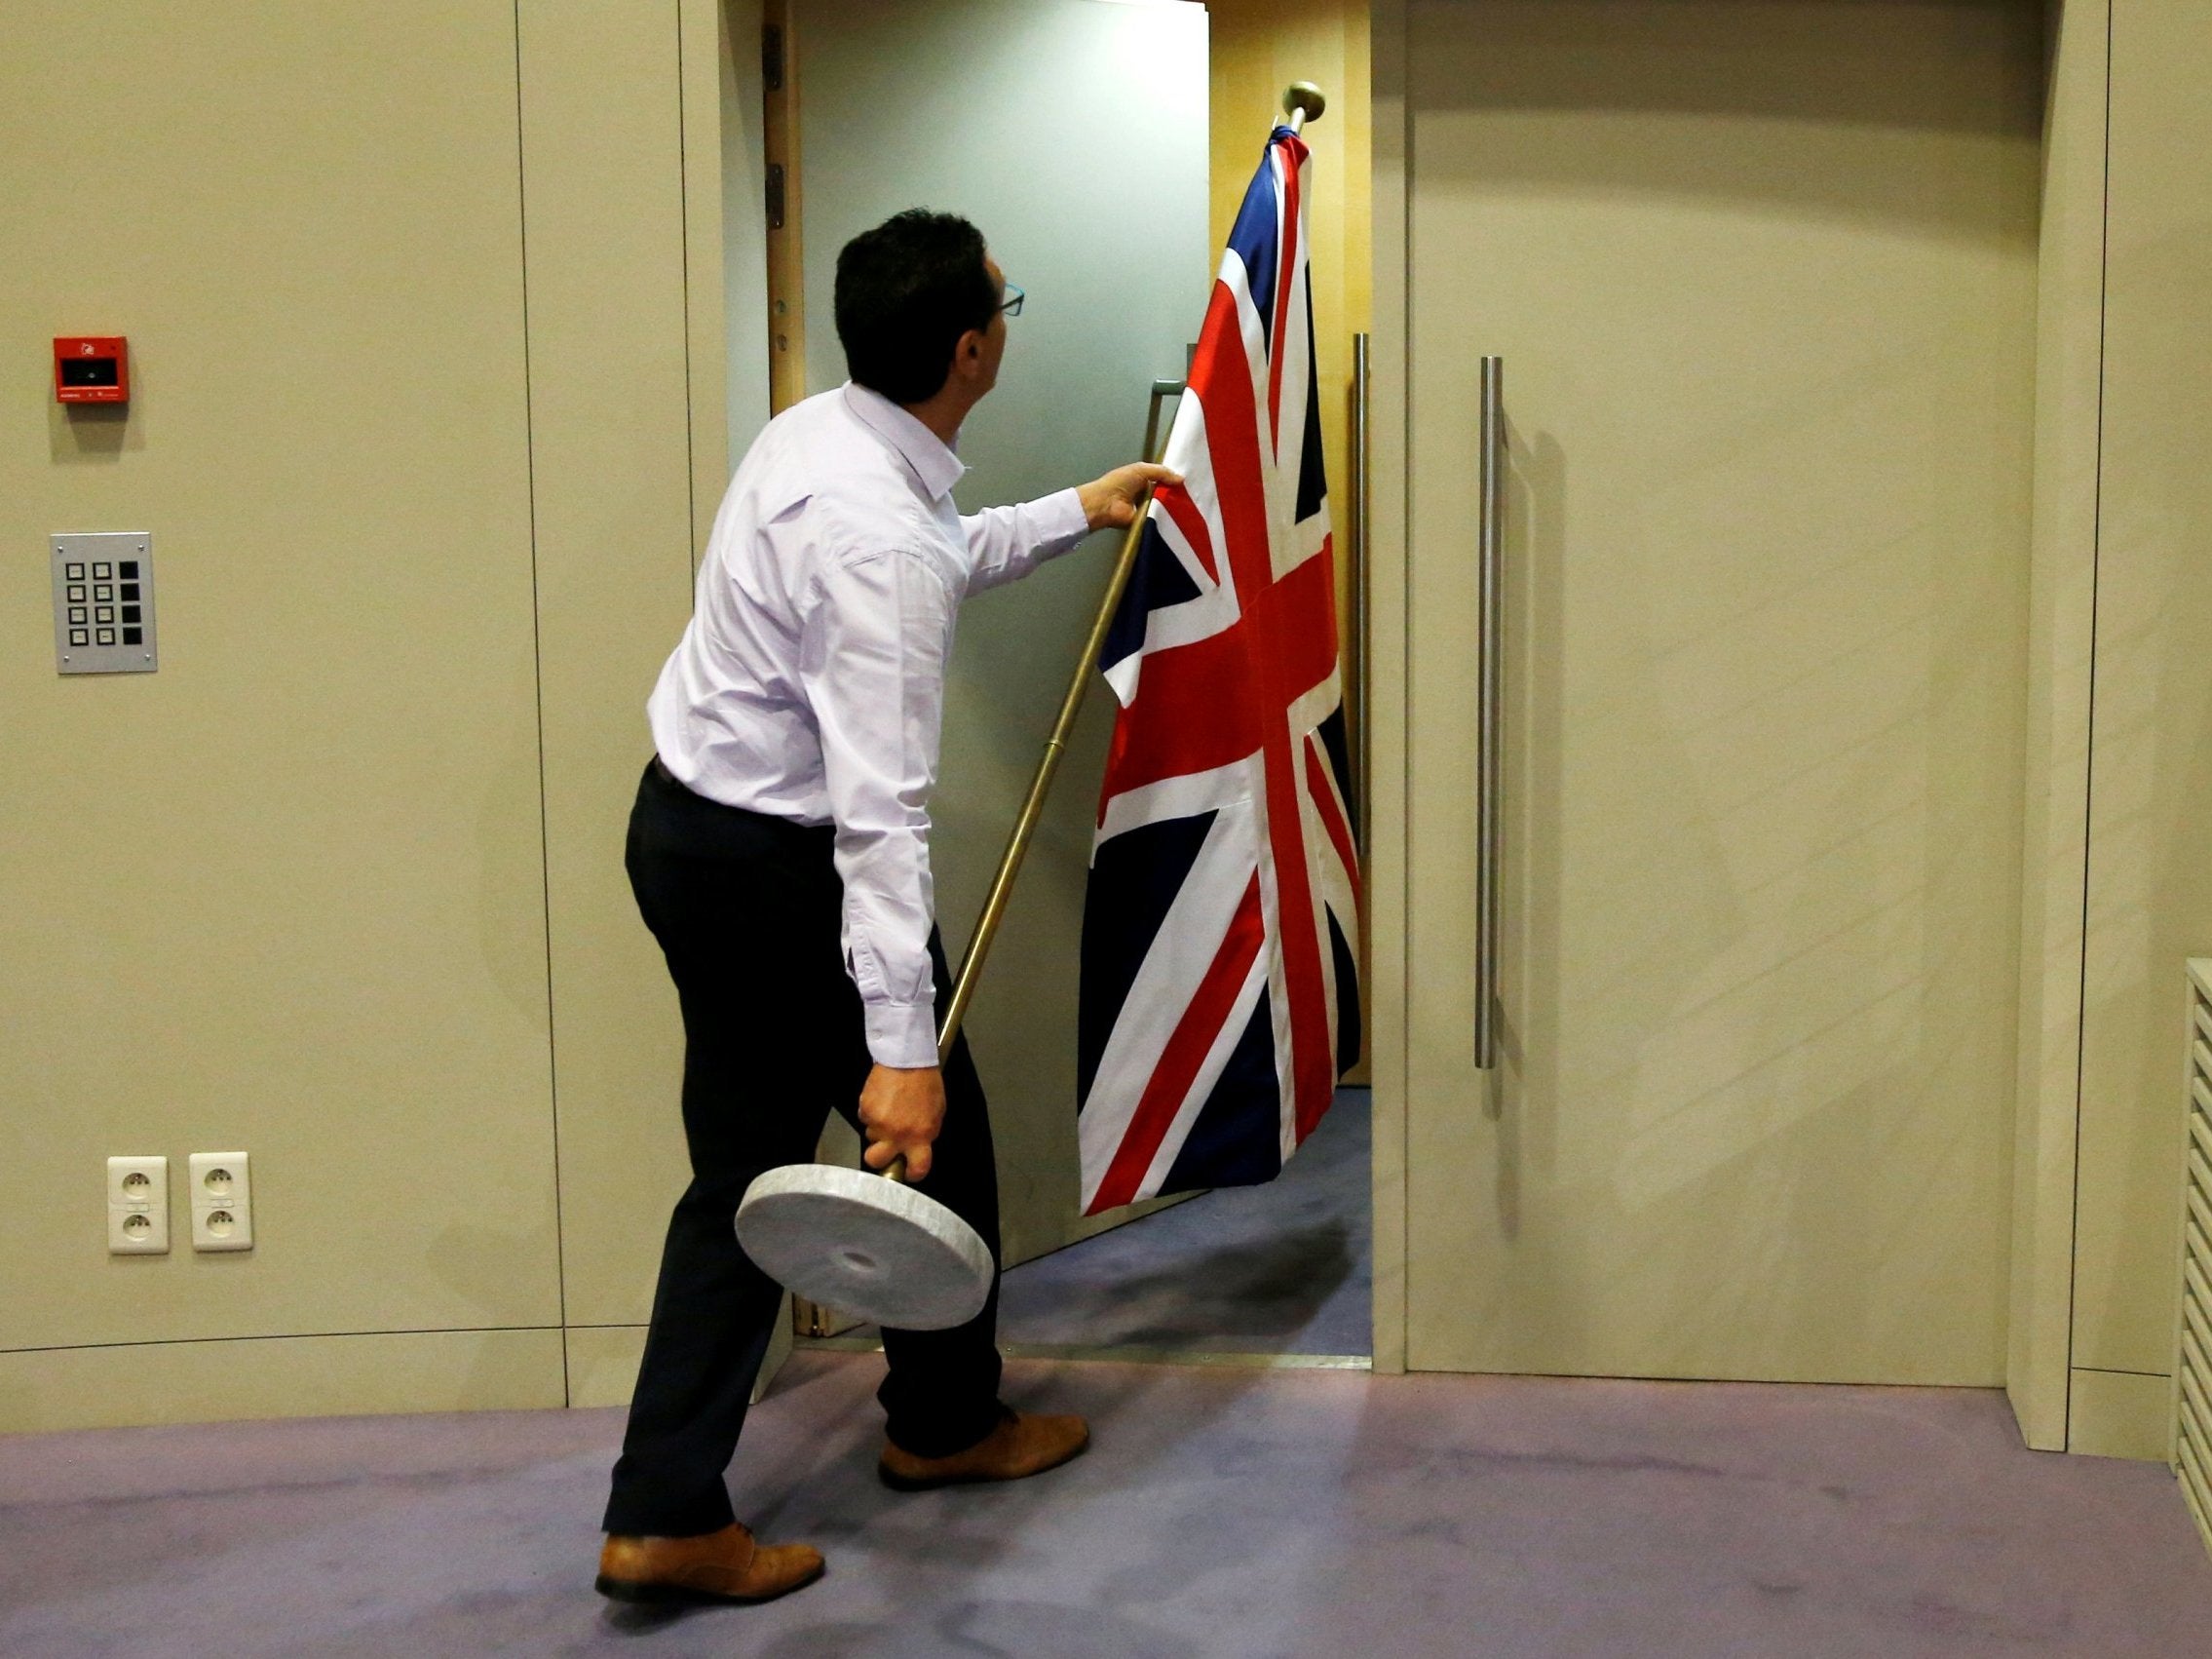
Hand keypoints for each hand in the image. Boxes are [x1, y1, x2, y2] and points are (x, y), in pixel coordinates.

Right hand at [859, 1063, 946, 1180]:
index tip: (910, 1171)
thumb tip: (918, 1145)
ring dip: (877, 1129)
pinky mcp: (865, 1109)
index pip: (918, 1168)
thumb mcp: (937, 1111)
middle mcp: (897, 1134)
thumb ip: (926, 1133)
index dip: (913, 1173)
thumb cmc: (926, 1082)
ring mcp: (878, 1123)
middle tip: (885, 1149)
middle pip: (877, 1161)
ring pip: (871, 1136)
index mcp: (921, 1136)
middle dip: (879, 1158)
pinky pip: (865, 1118)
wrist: (907, 1059)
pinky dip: (871, 1112)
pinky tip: (882, 1099)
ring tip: (889, 1110)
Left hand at [1077, 462, 1181, 530]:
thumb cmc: (1119, 482)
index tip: (1187, 483)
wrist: (1106, 503)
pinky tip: (1179, 517)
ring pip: (1165, 508)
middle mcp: (1145, 496)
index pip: (1163, 481)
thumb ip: (1161, 472)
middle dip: (1176, 495)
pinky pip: (1160, 521)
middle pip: (1166, 495)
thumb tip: (1181, 479)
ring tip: (1188, 505)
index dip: (1173, 481)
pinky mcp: (1146, 523)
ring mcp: (1146, 510)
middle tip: (1191, 495)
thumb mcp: (1141, 469)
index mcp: (1142, 481)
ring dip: (1173, 507)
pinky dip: (1167, 519)